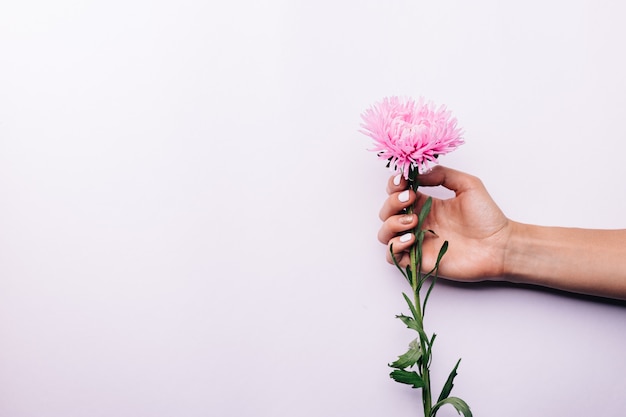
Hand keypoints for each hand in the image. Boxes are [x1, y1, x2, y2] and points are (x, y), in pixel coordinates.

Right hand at [378, 166, 510, 281]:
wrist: (499, 245)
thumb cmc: (487, 217)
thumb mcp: (468, 185)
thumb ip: (443, 175)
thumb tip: (419, 174)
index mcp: (426, 204)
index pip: (397, 193)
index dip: (394, 186)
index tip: (403, 182)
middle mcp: (417, 221)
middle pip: (387, 212)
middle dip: (392, 203)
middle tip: (410, 199)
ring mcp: (416, 241)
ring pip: (384, 233)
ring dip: (392, 224)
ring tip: (412, 222)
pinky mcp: (418, 260)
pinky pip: (392, 256)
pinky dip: (394, 246)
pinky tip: (410, 239)